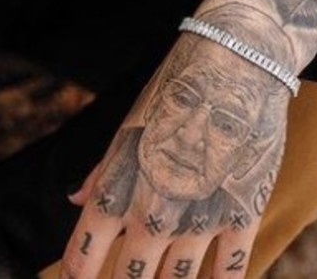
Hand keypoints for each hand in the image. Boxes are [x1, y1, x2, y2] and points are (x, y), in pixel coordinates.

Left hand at [60, 0, 316, 278]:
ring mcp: (198, 221)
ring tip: (163, 276)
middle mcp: (153, 214)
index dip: (77, 275)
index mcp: (117, 189)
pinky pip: (230, 274)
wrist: (234, 61)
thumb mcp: (129, 125)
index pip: (82, 258)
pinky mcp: (241, 216)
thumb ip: (102, 172)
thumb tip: (75, 199)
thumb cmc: (175, 87)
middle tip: (126, 275)